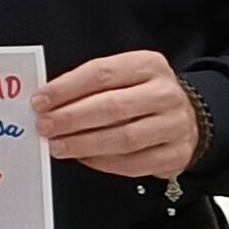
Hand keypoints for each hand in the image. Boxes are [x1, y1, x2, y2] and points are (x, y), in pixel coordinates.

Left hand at [39, 49, 205, 179]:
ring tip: (58, 146)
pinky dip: (103, 163)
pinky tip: (84, 158)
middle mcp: (166, 93)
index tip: (41, 101)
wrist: (188, 117)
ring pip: (124, 138)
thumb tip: (48, 103)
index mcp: (149, 65)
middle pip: (113, 106)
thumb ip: (90, 86)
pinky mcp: (176, 154)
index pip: (102, 73)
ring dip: (84, 144)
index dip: (67, 88)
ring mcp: (174, 125)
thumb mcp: (124, 77)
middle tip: (46, 127)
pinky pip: (134, 163)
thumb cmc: (144, 96)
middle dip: (72, 118)